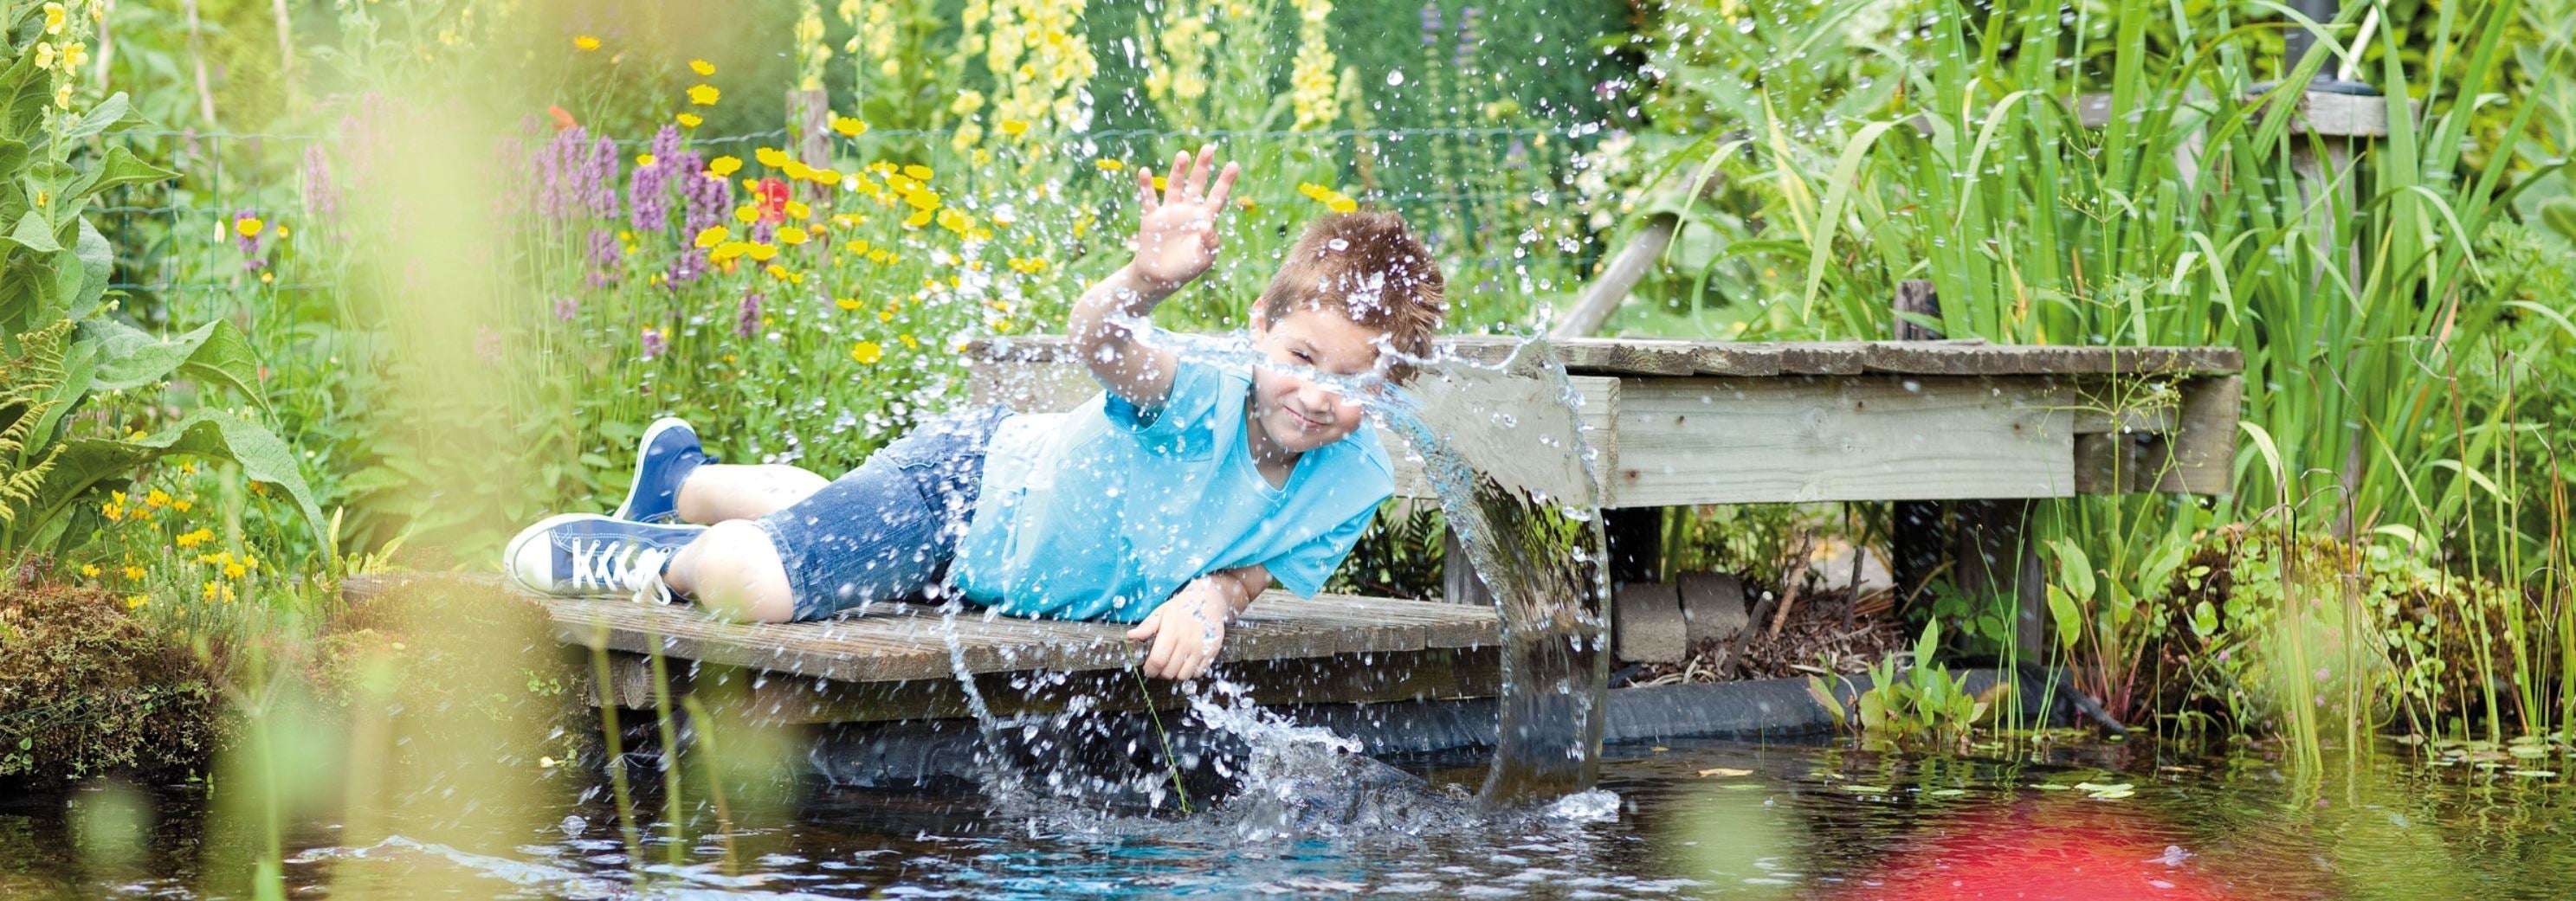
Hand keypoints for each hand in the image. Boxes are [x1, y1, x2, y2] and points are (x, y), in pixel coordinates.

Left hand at [1126, 579, 1231, 680]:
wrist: (1209, 599)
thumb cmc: (1182, 607)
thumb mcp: (1161, 613)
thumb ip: (1146, 627)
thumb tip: (1130, 636)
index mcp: (1171, 631)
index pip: (1157, 661)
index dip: (1150, 669)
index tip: (1148, 668)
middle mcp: (1187, 641)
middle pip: (1169, 672)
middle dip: (1161, 673)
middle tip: (1160, 665)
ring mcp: (1200, 648)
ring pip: (1183, 676)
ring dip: (1176, 673)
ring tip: (1174, 663)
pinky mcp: (1211, 652)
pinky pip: (1198, 673)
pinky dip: (1190, 672)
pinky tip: (1187, 661)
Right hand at [1128, 145, 1240, 293]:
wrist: (1159, 278)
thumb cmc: (1186, 269)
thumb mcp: (1203, 259)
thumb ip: (1209, 243)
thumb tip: (1208, 226)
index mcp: (1204, 219)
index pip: (1217, 196)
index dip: (1225, 181)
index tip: (1234, 164)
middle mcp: (1188, 211)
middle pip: (1197, 184)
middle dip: (1203, 167)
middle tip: (1209, 148)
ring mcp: (1169, 212)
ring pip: (1174, 186)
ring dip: (1178, 171)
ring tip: (1183, 155)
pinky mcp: (1151, 217)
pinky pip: (1148, 198)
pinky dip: (1146, 185)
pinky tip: (1145, 172)